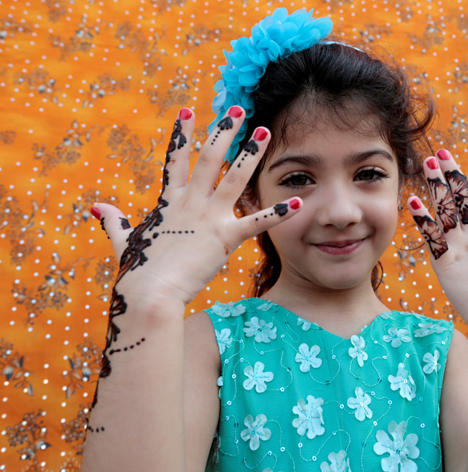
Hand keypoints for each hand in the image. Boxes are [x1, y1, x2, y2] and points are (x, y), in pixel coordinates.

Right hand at [92, 106, 301, 305]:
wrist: (150, 292)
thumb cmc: (138, 271)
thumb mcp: (124, 241)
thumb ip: (113, 221)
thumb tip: (96, 207)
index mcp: (170, 201)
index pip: (176, 160)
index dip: (182, 134)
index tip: (188, 110)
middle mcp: (191, 202)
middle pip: (209, 158)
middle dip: (224, 132)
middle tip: (238, 110)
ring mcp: (209, 217)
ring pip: (234, 178)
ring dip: (251, 154)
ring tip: (265, 132)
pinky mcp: (225, 237)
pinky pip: (256, 222)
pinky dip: (278, 213)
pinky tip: (296, 202)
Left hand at [407, 150, 467, 329]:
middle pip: (464, 198)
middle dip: (452, 174)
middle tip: (441, 153)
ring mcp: (461, 248)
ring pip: (448, 209)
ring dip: (437, 184)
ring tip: (428, 162)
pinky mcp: (445, 261)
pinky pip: (431, 235)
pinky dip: (421, 217)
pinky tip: (411, 200)